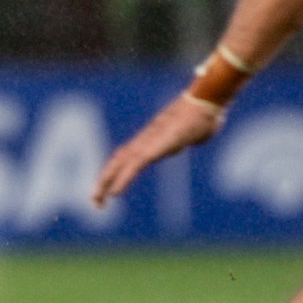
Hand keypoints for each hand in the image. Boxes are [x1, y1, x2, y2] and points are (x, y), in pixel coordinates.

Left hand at [93, 93, 225, 204]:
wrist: (208, 101)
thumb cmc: (205, 114)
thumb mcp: (196, 129)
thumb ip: (193, 134)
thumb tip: (200, 132)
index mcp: (154, 137)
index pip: (127, 154)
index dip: (115, 170)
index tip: (108, 188)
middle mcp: (147, 139)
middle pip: (118, 159)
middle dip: (104, 179)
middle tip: (94, 201)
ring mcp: (151, 141)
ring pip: (121, 163)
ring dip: (106, 182)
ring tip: (97, 200)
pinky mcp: (157, 146)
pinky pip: (136, 165)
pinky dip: (123, 179)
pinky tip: (115, 193)